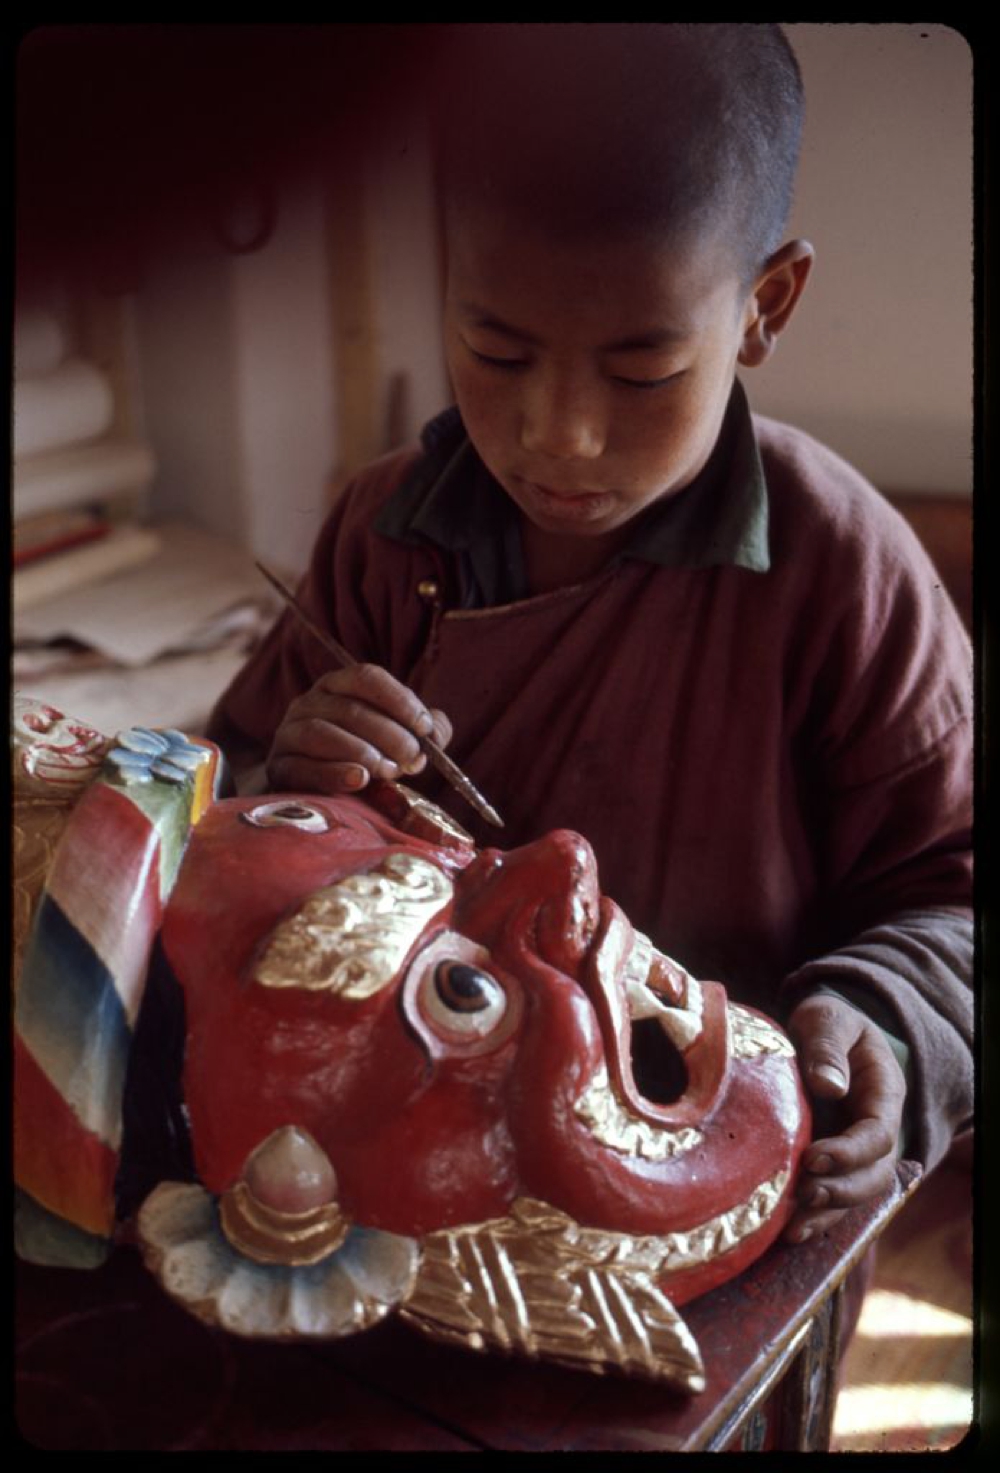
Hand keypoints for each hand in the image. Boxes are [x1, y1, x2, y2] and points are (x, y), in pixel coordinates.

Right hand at [266, 666, 452, 796]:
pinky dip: (333, 773)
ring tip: (389, 771)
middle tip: (413, 759)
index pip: (366, 677)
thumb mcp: (397, 740)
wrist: (317, 794)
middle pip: (350, 708)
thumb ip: (425, 731)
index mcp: (337, 686)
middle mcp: (308, 703)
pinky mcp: (278, 767)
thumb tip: (437, 729)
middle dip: (389, 734)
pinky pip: (302, 766)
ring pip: (321, 732)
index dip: (399, 700)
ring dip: (362, 751)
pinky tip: (359, 780)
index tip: (424, 727)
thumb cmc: (363, 759)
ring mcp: (288, 734)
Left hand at [784, 994, 905, 1243]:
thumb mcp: (828, 1020)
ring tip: (794, 1229)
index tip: (813, 1158)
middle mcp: (876, 1128)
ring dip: (828, 1215)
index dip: (851, 1153)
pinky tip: (788, 1232)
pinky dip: (816, 1217)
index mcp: (884, 1093)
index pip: (878, 1134)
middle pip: (874, 1174)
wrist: (821, 1033)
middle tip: (805, 1196)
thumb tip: (830, 1086)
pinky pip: (834, 1197)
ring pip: (856, 1194)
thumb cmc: (827, 1023)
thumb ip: (828, 1047)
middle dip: (842, 1191)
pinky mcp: (834, 1163)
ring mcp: (857, 1150)